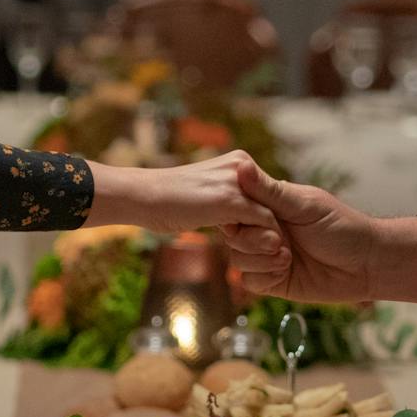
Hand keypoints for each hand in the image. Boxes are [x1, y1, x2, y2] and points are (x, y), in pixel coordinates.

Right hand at [84, 151, 280, 259]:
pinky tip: (240, 252)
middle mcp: (242, 166)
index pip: (266, 196)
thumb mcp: (207, 195)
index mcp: (239, 162)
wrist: (142, 195)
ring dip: (263, 240)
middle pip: (273, 205)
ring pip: (271, 217)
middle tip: (258, 252)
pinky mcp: (232, 201)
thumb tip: (244, 221)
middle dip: (267, 232)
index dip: (262, 221)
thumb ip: (230, 201)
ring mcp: (238, 183)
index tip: (254, 241)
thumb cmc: (167, 199)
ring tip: (249, 254)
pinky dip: (258, 244)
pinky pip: (263, 225)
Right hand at [224, 161, 375, 302]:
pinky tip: (285, 270)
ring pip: (238, 259)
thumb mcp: (305, 205)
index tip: (250, 218)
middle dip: (252, 239)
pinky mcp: (273, 280)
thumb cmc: (342, 227)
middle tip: (278, 240)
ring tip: (287, 256)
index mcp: (271, 207)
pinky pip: (250, 280)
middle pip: (233, 235)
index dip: (236, 214)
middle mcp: (265, 230)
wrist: (366, 264)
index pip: (235, 207)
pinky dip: (264, 276)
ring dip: (260, 259)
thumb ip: (269, 191)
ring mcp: (268, 256)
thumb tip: (240, 166)